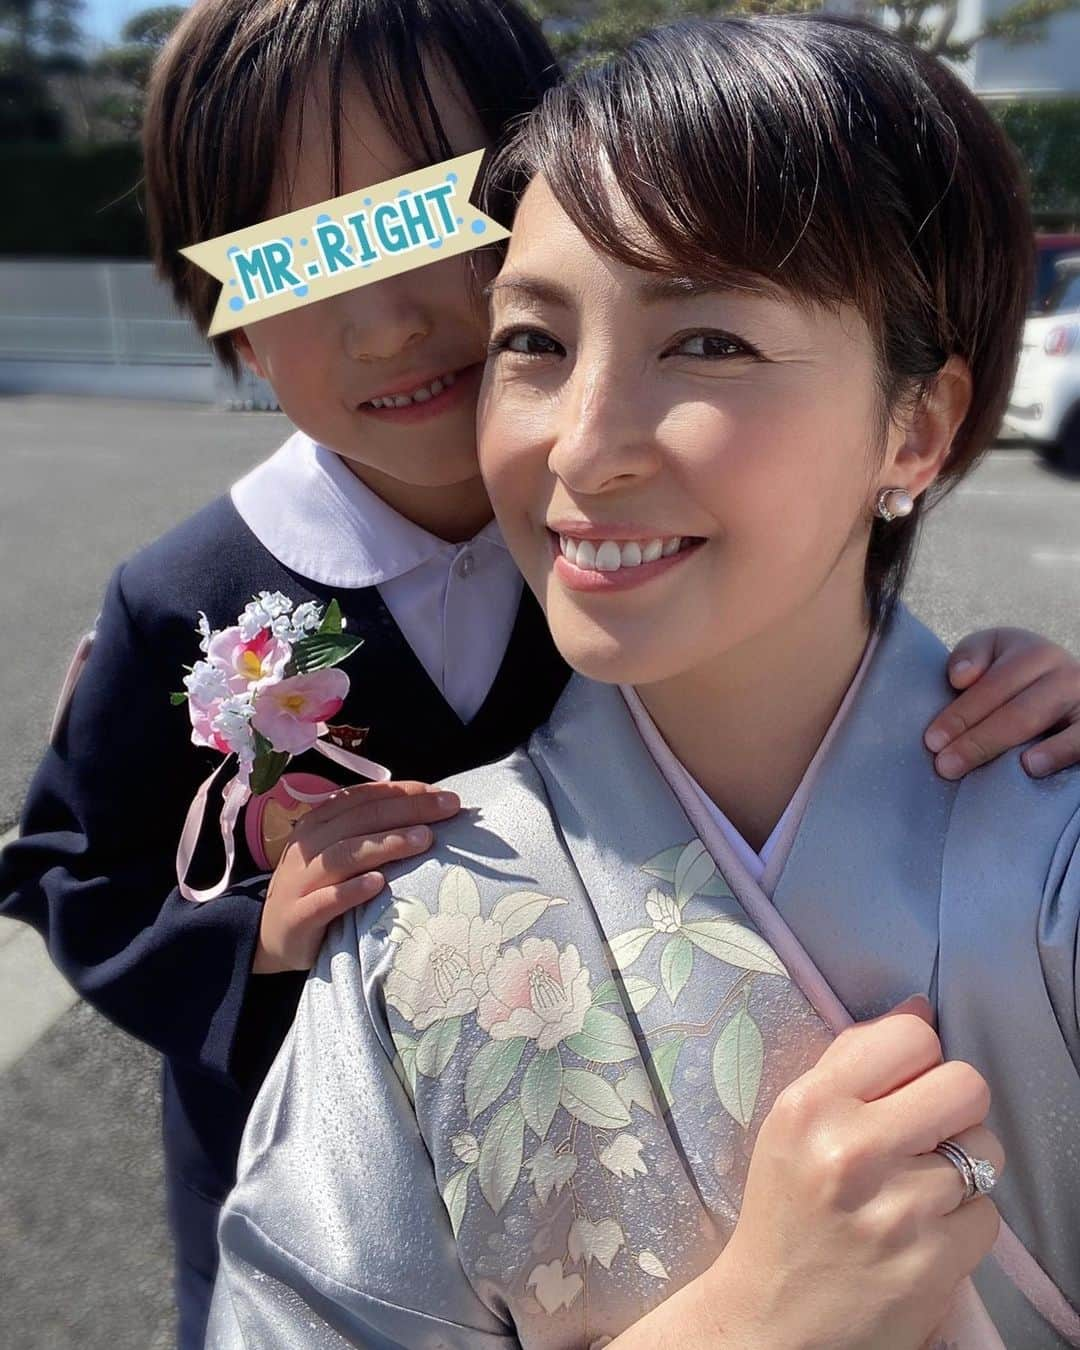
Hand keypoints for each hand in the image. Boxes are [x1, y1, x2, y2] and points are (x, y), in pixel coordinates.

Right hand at [253, 780, 459, 973]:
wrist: (272, 937)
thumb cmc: (319, 888)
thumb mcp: (339, 852)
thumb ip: (371, 831)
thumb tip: (428, 814)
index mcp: (321, 822)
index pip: (365, 798)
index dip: (404, 792)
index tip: (443, 794)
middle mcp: (310, 845)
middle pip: (361, 819)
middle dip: (407, 810)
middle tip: (448, 808)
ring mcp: (301, 880)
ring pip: (345, 854)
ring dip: (386, 844)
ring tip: (424, 839)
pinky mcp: (299, 916)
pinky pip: (326, 900)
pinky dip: (351, 890)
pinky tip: (378, 884)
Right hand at [697, 996, 1003, 1349]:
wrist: (772, 1321)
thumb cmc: (785, 1210)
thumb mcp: (793, 1122)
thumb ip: (852, 1061)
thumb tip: (921, 1008)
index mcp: (811, 1105)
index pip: (910, 1036)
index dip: (917, 1056)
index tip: (902, 1083)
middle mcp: (853, 1150)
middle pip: (965, 1084)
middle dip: (951, 1106)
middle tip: (923, 1132)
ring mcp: (899, 1210)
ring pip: (985, 1149)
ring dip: (962, 1165)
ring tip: (920, 1186)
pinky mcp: (935, 1264)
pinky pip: (989, 1213)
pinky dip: (963, 1221)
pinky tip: (924, 1232)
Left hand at [925, 627, 1079, 778]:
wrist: (1062, 688)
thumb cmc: (1013, 675)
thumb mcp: (992, 653)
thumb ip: (971, 656)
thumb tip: (961, 678)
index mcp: (1034, 653)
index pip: (994, 686)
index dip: (961, 714)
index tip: (932, 741)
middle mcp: (1065, 675)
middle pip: (1018, 712)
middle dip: (977, 741)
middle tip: (945, 766)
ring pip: (1045, 724)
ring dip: (1009, 746)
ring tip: (978, 768)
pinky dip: (1059, 752)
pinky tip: (1032, 767)